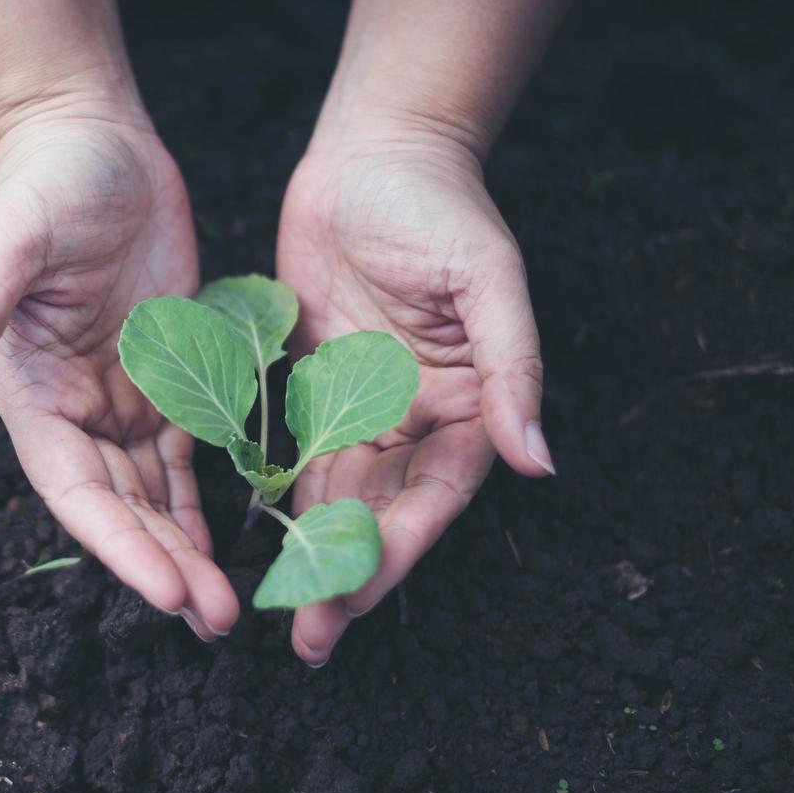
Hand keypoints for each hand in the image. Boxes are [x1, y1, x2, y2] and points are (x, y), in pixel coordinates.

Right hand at [0, 109, 237, 640]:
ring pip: (155, 495)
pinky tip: (231, 546)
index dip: (116, 544)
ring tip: (224, 609)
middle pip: (120, 507)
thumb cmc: (45, 184)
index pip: (74, 490)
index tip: (165, 590)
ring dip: (186, 550)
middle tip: (215, 620)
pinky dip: (203, 503)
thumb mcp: (6, 245)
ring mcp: (121, 399)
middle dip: (162, 565)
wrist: (94, 140)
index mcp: (30, 394)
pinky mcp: (166, 379)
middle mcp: (72, 410)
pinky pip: (186, 456)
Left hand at [275, 129, 553, 665]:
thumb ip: (513, 370)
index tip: (354, 600)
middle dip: (348, 575)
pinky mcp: (311, 382)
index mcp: (465, 404)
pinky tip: (251, 540)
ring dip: (310, 554)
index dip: (396, 552)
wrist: (374, 154)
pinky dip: (277, 496)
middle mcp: (413, 416)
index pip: (433, 496)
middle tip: (311, 638)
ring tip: (280, 612)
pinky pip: (294, 450)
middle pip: (382, 512)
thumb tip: (542, 463)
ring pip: (335, 495)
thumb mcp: (488, 280)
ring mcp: (361, 403)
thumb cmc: (442, 208)